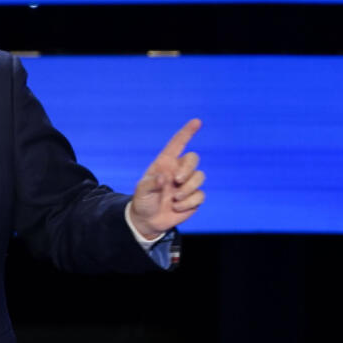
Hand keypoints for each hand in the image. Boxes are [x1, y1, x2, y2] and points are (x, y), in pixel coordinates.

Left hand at [129, 119, 204, 237]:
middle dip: (187, 169)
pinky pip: (200, 195)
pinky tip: (177, 207)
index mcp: (165, 163)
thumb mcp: (141, 192)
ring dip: (187, 189)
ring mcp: (187, 183)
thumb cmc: (143, 201)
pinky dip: (189, 202)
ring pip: (200, 177)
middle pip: (193, 158)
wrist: (149, 220)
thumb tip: (164, 178)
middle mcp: (178, 170)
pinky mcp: (194, 197)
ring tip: (174, 199)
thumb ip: (151, 183)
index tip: (197, 121)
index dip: (187, 132)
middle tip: (177, 181)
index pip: (178, 143)